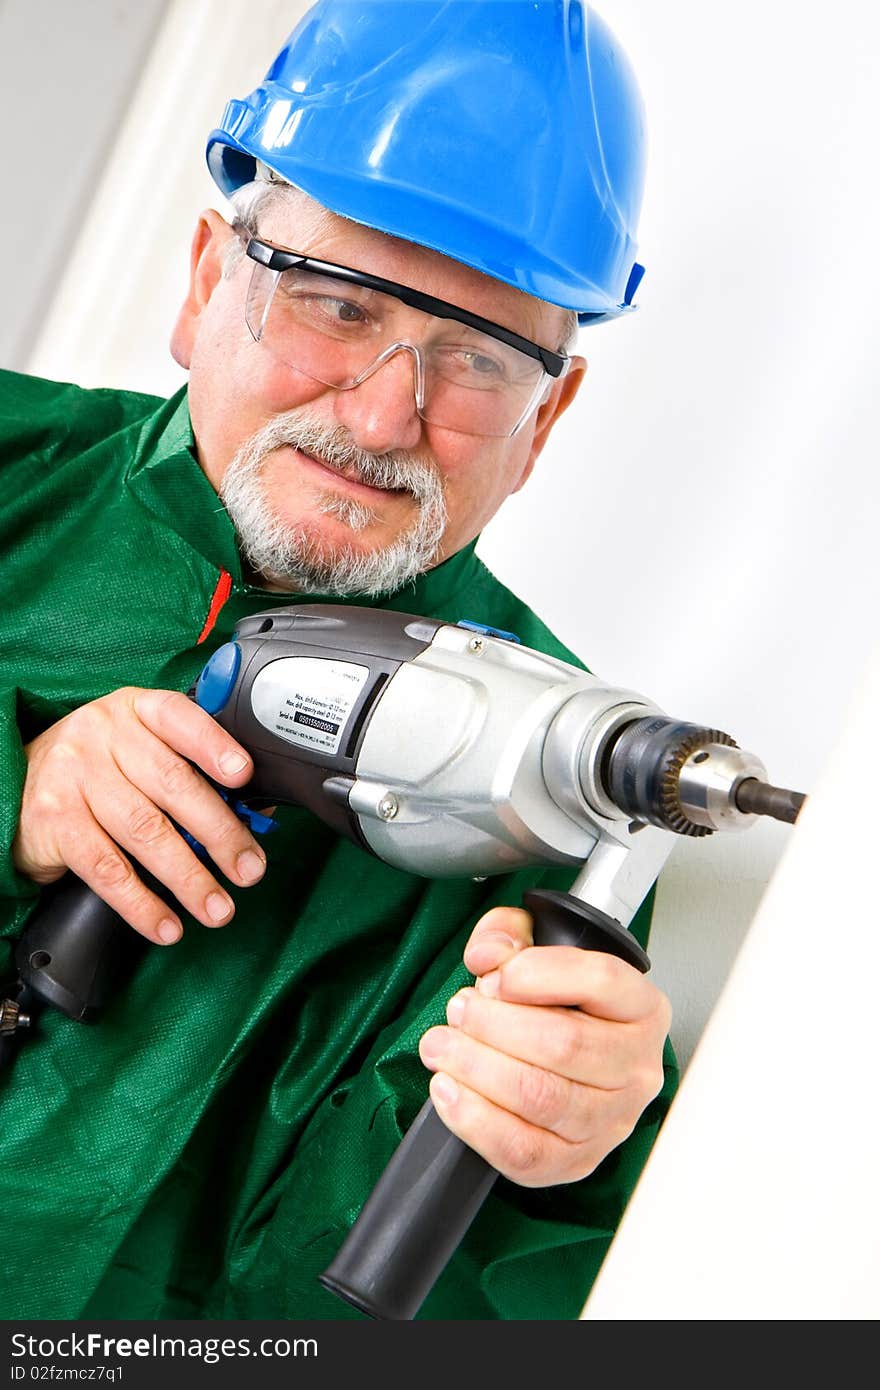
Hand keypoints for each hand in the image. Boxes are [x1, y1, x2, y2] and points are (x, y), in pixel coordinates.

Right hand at [12, 687, 266, 944]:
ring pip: (145, 831)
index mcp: (135, 710)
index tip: (245, 777)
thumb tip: (252, 811)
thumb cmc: (98, 769)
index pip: (179, 718)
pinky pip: (107, 869)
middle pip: (173, 784)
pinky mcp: (56, 822)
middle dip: (220, 833)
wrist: (18, 783)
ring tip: (217, 907)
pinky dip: (142, 903)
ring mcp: (75, 776)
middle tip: (249, 870)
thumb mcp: (139, 751)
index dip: (215, 747)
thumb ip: (190, 770)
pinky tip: (167, 924)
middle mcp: (103, 735)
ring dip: (189, 878)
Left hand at [418, 905, 670, 1186]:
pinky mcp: (576, 1161)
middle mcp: (637, 1066)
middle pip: (565, 1044)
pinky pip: (524, 1150)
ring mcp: (611, 1120)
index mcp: (640, 1007)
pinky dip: (475, 1119)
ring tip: (442, 1046)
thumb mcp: (532, 949)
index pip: (601, 980)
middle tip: (459, 1010)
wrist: (556, 1062)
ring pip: (542, 1097)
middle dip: (493, 1024)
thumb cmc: (552, 1007)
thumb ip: (507, 933)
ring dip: (476, 1069)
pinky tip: (448, 1089)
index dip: (538, 974)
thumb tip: (488, 955)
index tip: (494, 975)